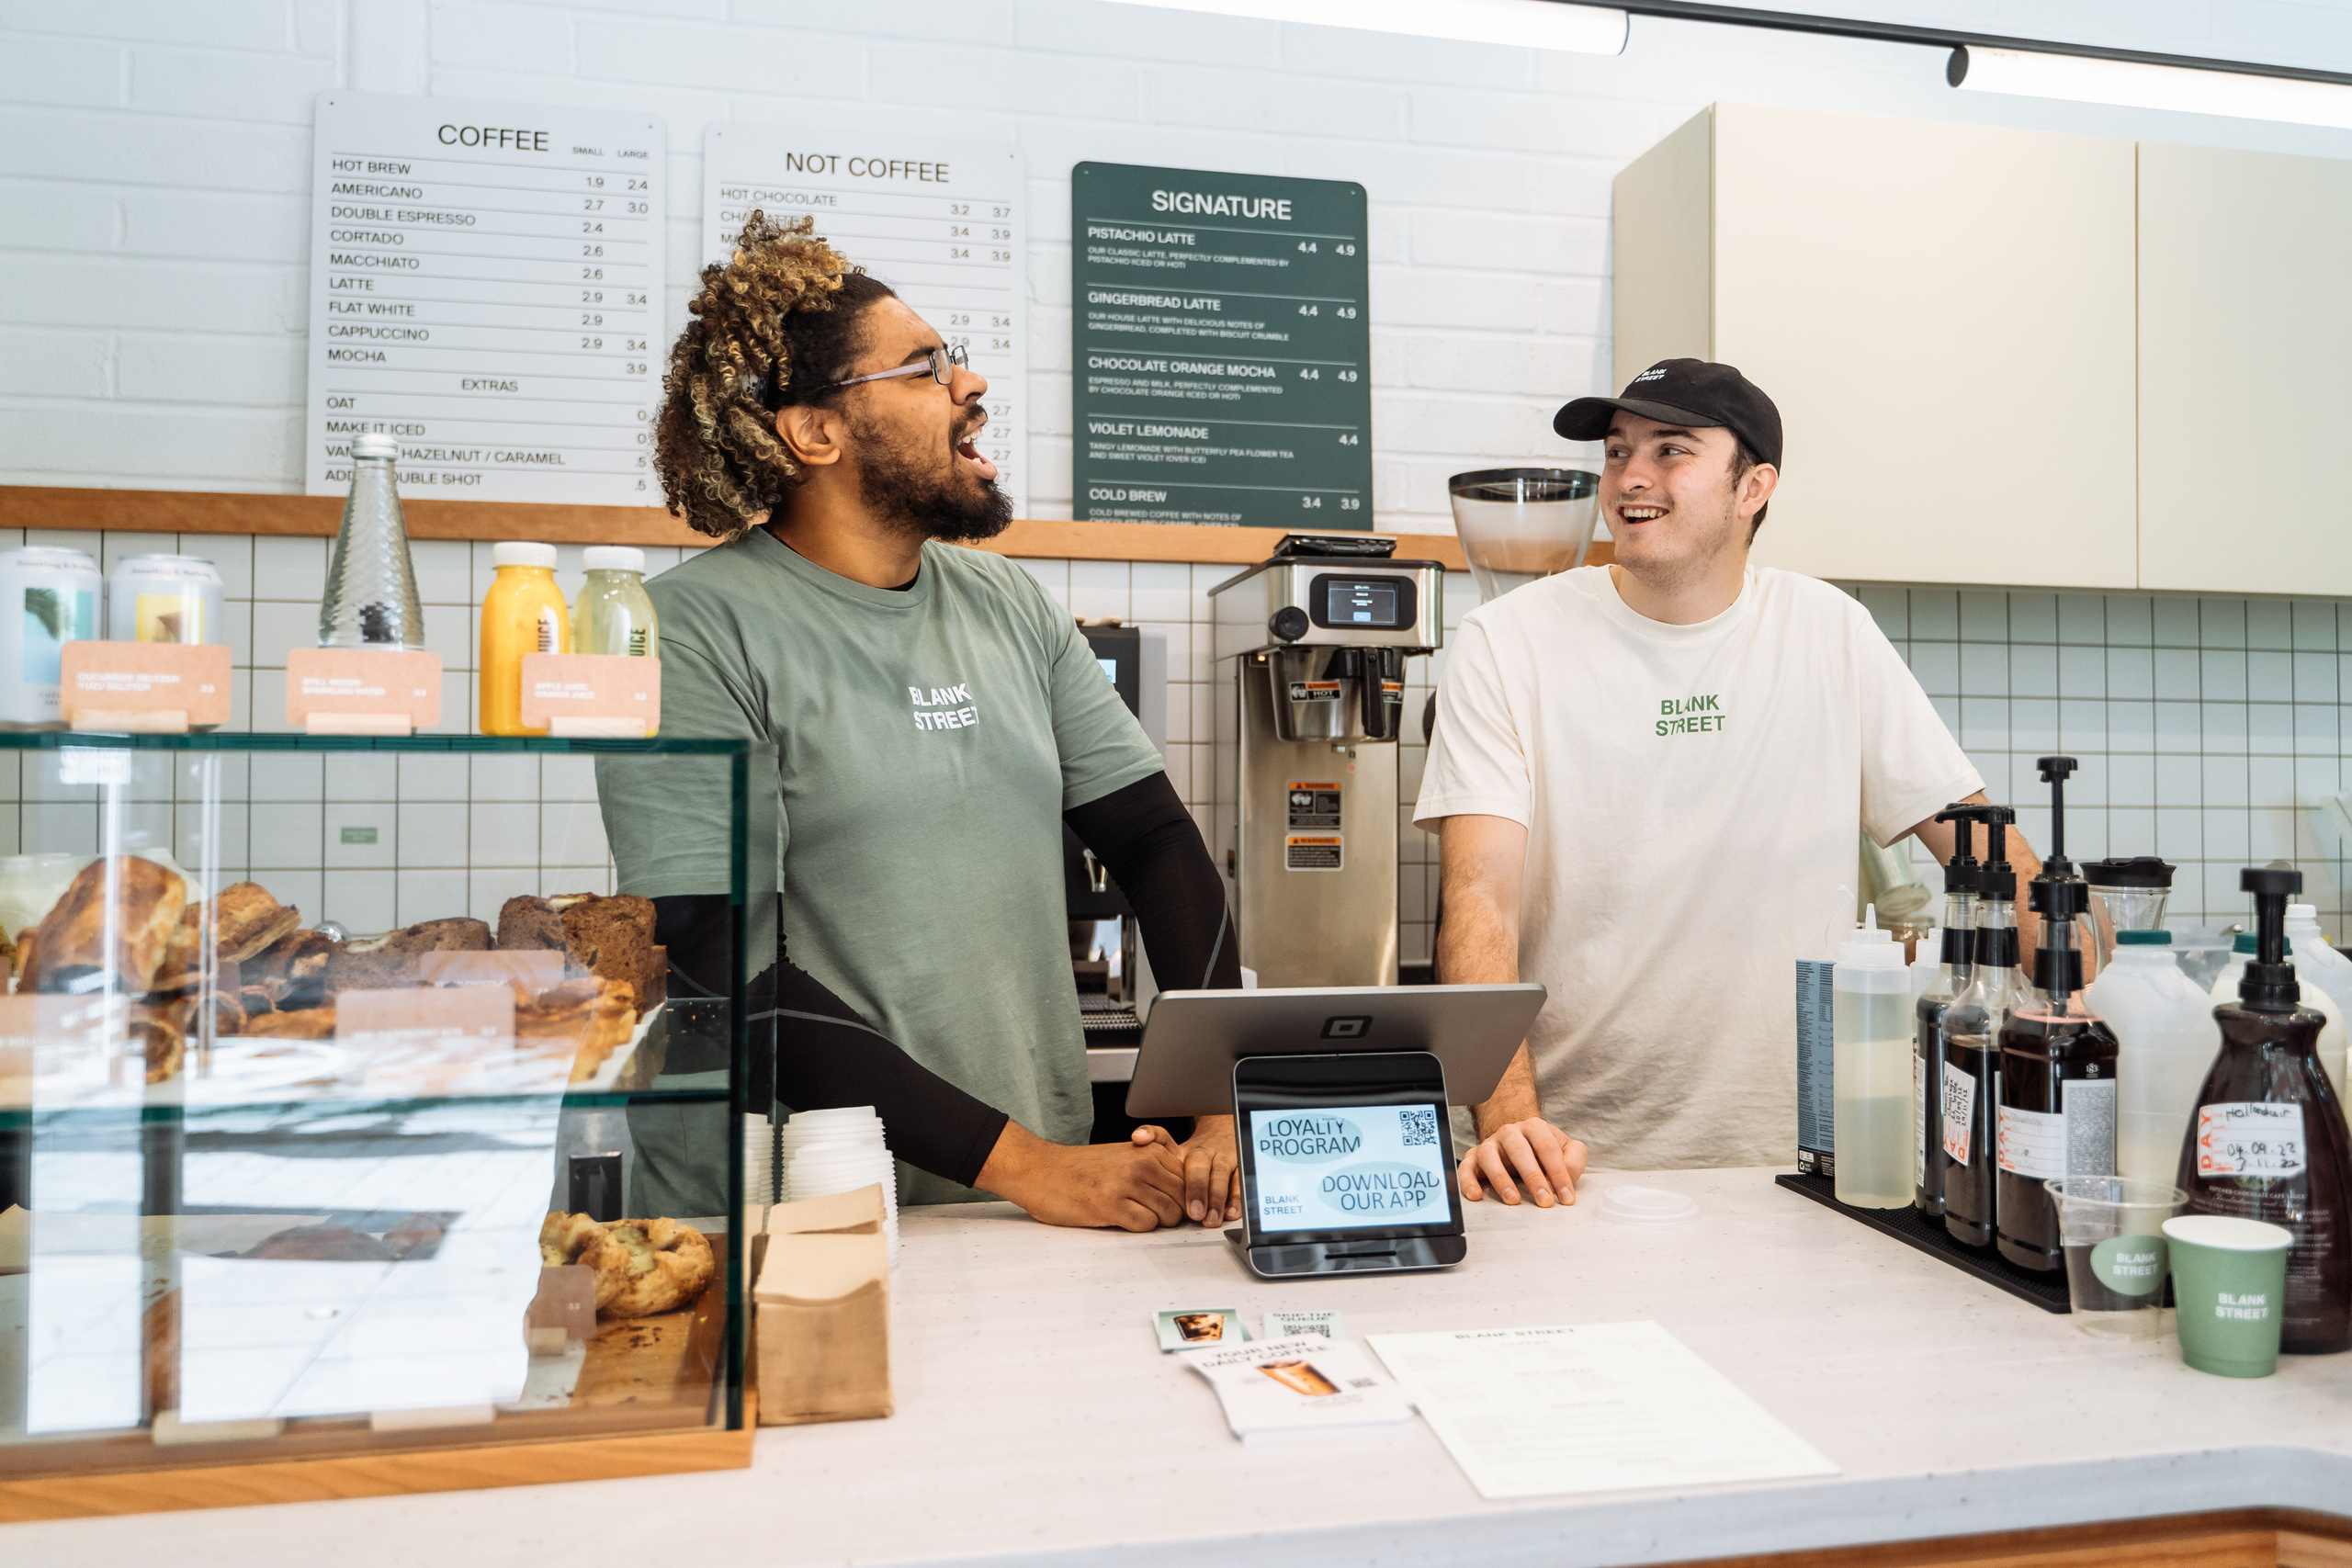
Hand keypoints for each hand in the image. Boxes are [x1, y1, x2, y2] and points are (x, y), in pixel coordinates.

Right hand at [978, 1122, 1187, 1231]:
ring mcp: (1128, 1183)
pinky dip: (1138, 1227)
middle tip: (1151, 1213)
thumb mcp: (1125, 1155)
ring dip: (1155, 1221)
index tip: (1174, 1204)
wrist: (1040, 1170)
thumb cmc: (1081, 1167)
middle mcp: (1142, 1163)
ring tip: (1133, 1214)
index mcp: (1149, 1149)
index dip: (1185, 1197)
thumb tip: (1187, 1195)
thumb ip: (1156, 1168)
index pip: (1189, 1179)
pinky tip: (1120, 1218)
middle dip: (1174, 1212)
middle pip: (1184, 1199)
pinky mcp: (1112, 1205)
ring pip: (1170, 1214)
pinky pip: (1146, 1225)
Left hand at [1163, 1113, 1241, 1225]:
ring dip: (1217, 1198)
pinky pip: (1241, 1183)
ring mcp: (1225, 1160)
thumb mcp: (1174, 1152)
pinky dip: (1237, 1199)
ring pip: (1222, 1175)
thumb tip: (1137, 1136)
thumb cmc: (1196, 1156)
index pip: (1167, 1143)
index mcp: (1185, 1151)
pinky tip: (1230, 1213)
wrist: (1225, 1135)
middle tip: (1193, 1212)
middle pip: (1200, 1166)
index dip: (1158, 1146)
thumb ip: (1155, 1146)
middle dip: (1197, 1190)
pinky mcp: (1242, 1168)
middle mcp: (1205, 1153)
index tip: (1159, 1174)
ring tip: (1211, 1219)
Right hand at [1457, 1117, 1587, 1206]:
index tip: (1566, 1197)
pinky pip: (1465, 1167)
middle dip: (1533, 1177)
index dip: (1559, 1173)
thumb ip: (1574, 1159)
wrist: (1517, 1142)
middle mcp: (1510, 1133)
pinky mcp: (1473, 1158)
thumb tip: (1567, 1175)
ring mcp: (1489, 1144)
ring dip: (1501, 1179)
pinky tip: (1476, 1195)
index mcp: (1534, 1127)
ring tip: (1513, 1200)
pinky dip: (1468, 1181)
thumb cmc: (1542, 1151)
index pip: (1548, 1148)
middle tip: (1544, 1200)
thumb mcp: (1567, 1150)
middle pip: (1519, 1150)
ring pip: (1490, 1157)